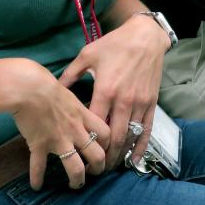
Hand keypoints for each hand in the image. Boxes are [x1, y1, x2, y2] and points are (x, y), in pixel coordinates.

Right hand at [10, 62, 109, 190]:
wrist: (29, 88)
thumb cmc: (46, 84)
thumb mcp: (68, 92)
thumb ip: (74, 104)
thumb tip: (73, 103)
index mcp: (83, 116)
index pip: (105, 133)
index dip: (109, 144)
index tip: (106, 149)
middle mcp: (75, 131)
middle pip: (97, 155)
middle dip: (99, 167)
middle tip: (95, 172)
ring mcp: (59, 140)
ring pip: (75, 167)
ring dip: (77, 179)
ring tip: (75, 185)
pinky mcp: (40, 146)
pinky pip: (39, 167)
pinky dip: (37, 178)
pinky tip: (36, 185)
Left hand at [59, 13, 167, 168]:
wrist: (145, 36)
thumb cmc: (115, 44)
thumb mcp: (87, 55)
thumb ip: (69, 74)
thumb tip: (52, 88)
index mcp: (105, 90)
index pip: (95, 124)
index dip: (87, 141)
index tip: (78, 153)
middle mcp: (123, 100)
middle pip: (113, 137)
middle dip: (104, 156)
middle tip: (94, 169)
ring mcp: (139, 103)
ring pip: (130, 136)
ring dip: (120, 155)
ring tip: (110, 166)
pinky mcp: (151, 103)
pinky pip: (147, 129)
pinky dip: (140, 147)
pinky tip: (133, 159)